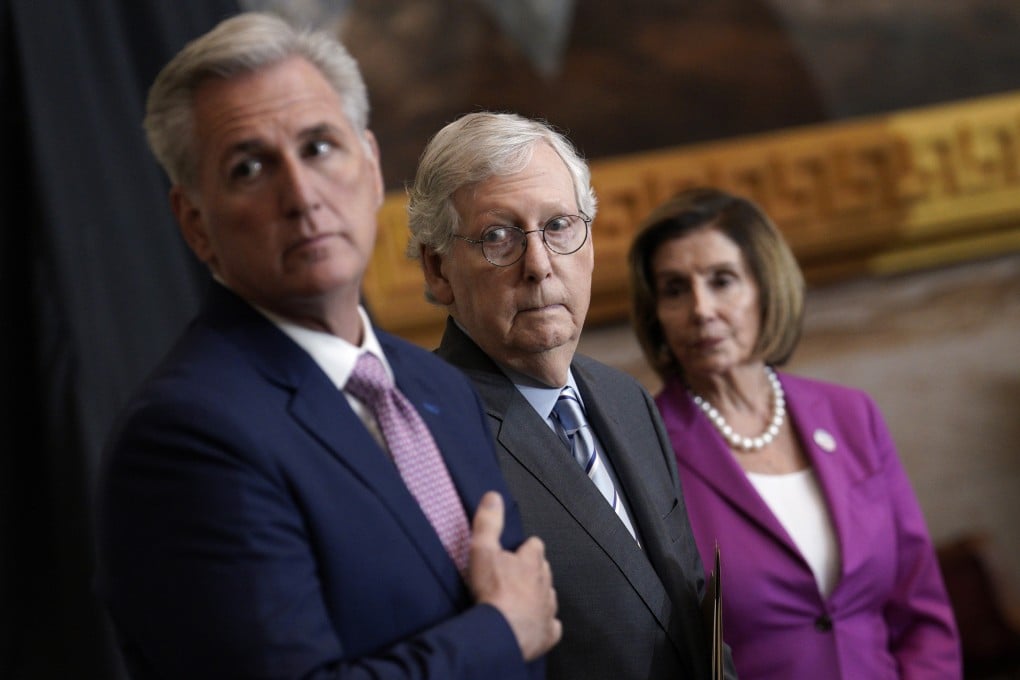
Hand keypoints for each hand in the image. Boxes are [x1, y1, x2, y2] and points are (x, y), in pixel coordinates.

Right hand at [467, 491, 560, 660]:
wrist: (500, 632)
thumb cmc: (492, 590)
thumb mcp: (483, 549)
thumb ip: (488, 522)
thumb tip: (493, 496)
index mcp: (532, 562)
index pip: (535, 546)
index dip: (526, 548)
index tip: (516, 551)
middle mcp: (545, 583)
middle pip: (544, 571)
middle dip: (533, 572)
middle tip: (515, 576)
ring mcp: (548, 609)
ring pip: (548, 596)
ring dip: (538, 596)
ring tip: (522, 600)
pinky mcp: (548, 633)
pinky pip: (552, 626)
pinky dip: (545, 624)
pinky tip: (536, 625)